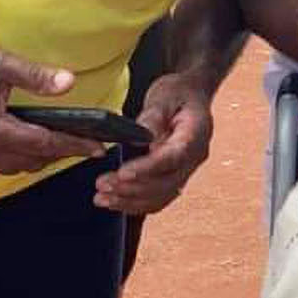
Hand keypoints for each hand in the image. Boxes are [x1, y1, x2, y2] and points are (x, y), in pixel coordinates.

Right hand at [0, 44, 103, 174]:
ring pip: (13, 166)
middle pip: (31, 161)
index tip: (98, 148)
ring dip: (39, 158)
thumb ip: (32, 74)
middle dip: (60, 155)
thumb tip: (68, 82)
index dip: (74, 146)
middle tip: (84, 145)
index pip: (44, 143)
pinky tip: (23, 143)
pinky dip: (17, 157)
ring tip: (60, 145)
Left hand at [93, 73, 212, 213]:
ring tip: (102, 197)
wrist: (191, 96)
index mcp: (195, 135)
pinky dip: (136, 204)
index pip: (174, 157)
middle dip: (132, 188)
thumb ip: (153, 116)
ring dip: (131, 201)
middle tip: (102, 184)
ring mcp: (186, 170)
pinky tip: (114, 201)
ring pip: (162, 196)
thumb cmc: (179, 93)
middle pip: (167, 182)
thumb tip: (142, 135)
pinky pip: (158, 198)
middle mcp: (194, 158)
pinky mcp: (174, 177)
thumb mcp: (165, 95)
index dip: (148, 168)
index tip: (123, 172)